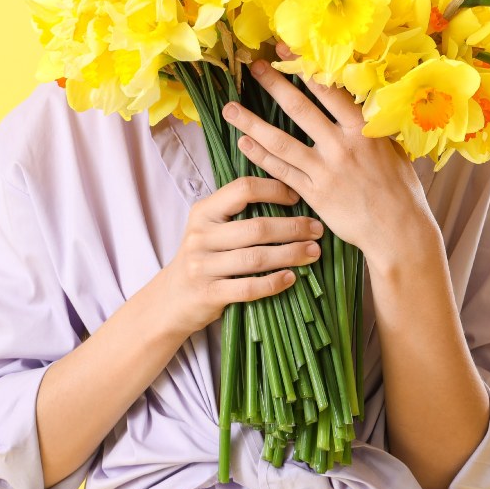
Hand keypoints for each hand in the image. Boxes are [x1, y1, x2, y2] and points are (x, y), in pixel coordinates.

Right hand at [162, 175, 323, 337]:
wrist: (171, 299)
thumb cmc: (203, 257)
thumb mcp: (210, 228)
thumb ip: (237, 212)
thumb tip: (289, 194)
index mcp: (203, 212)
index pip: (242, 189)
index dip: (274, 189)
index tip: (297, 197)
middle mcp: (201, 236)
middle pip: (256, 227)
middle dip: (293, 227)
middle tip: (318, 229)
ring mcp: (202, 266)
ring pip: (256, 258)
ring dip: (291, 254)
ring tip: (314, 252)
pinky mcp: (209, 294)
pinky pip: (248, 288)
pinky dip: (274, 283)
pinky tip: (292, 278)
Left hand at [221, 42, 442, 271]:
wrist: (398, 231)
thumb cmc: (401, 189)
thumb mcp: (393, 149)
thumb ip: (372, 127)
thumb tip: (362, 102)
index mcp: (362, 130)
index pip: (328, 90)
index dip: (303, 67)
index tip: (284, 50)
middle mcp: (341, 146)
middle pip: (299, 109)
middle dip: (273, 85)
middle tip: (252, 66)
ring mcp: (324, 171)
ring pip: (281, 141)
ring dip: (252, 123)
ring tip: (230, 109)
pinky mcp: (314, 194)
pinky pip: (281, 171)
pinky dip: (261, 156)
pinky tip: (245, 143)